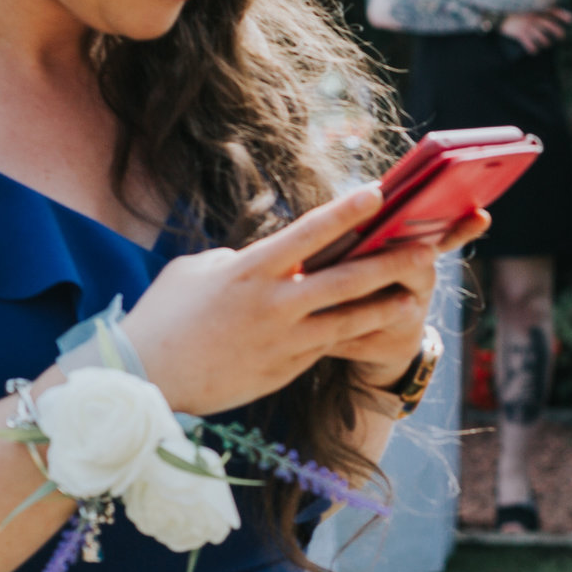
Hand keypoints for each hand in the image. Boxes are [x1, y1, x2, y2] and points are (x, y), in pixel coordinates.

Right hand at [118, 189, 478, 415]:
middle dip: (388, 264)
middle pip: (345, 280)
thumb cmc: (165, 316)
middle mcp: (273, 304)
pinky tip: (376, 330)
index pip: (308, 233)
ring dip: (385, 307)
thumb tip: (269, 257)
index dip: (346, 212)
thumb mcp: (198, 271)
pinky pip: (327, 348)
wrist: (146, 377)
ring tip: (414, 297)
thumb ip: (240, 259)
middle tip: (425, 251)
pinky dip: (352, 337)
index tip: (378, 194)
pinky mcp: (287, 369)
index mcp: (250, 270)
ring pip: (348, 321)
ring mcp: (284, 341)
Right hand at [497, 7, 571, 54]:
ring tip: (545, 43)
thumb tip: (544, 10)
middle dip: (559, 33)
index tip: (571, 20)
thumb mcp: (523, 4)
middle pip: (552, 26)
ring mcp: (528, 26)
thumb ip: (534, 6)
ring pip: (543, 38)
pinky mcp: (520, 34)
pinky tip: (534, 50)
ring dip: (546, 42)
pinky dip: (533, 49)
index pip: (553, 10)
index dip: (563, 15)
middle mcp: (534, 17)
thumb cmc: (510, 8)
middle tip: (561, 36)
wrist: (495, 13)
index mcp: (536, 8)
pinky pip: (530, 45)